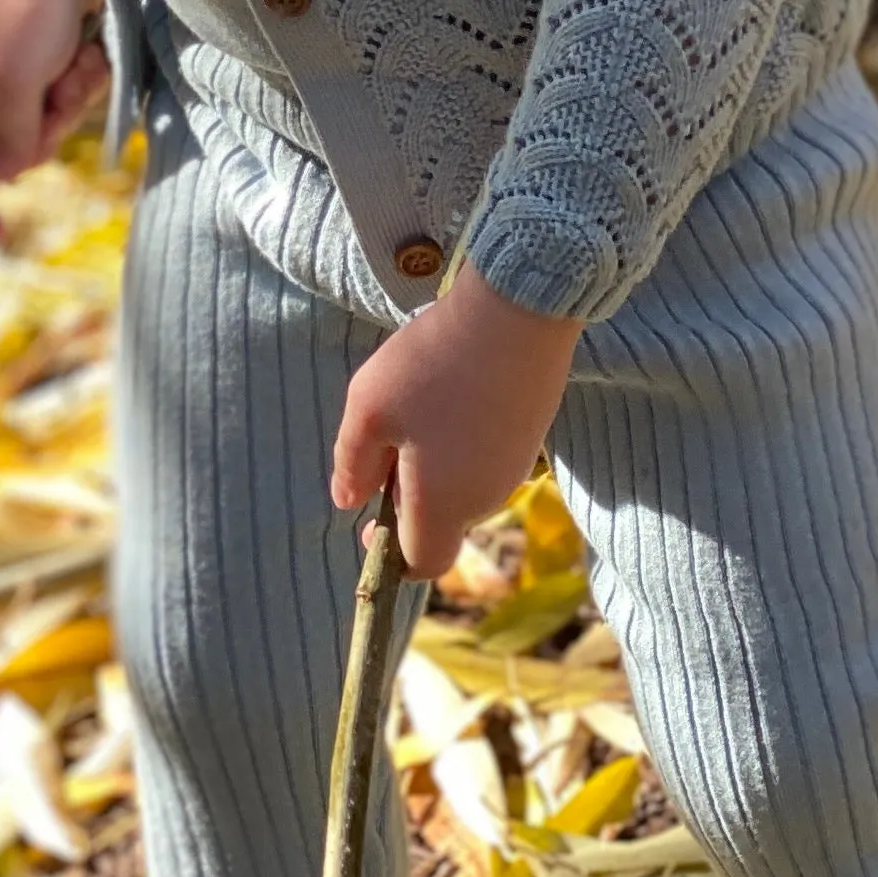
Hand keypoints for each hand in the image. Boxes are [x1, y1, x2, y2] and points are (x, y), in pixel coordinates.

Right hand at [0, 0, 105, 217]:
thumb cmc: (25, 11)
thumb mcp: (14, 83)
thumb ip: (10, 136)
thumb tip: (5, 177)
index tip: (1, 235)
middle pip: (16, 148)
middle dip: (45, 130)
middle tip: (56, 98)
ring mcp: (23, 71)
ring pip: (51, 120)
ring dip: (71, 99)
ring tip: (75, 62)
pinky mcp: (56, 55)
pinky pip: (74, 90)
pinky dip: (86, 76)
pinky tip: (89, 50)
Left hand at [332, 264, 581, 578]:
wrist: (516, 313)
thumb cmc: (432, 365)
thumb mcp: (370, 410)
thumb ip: (352, 464)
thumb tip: (347, 500)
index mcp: (444, 506)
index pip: (423, 563)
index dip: (392, 553)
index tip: (370, 517)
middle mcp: (486, 498)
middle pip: (442, 521)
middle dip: (409, 496)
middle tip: (388, 439)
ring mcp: (514, 466)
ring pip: (463, 486)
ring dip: (434, 464)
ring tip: (417, 404)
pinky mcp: (530, 433)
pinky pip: (485, 456)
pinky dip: (461, 440)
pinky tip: (449, 390)